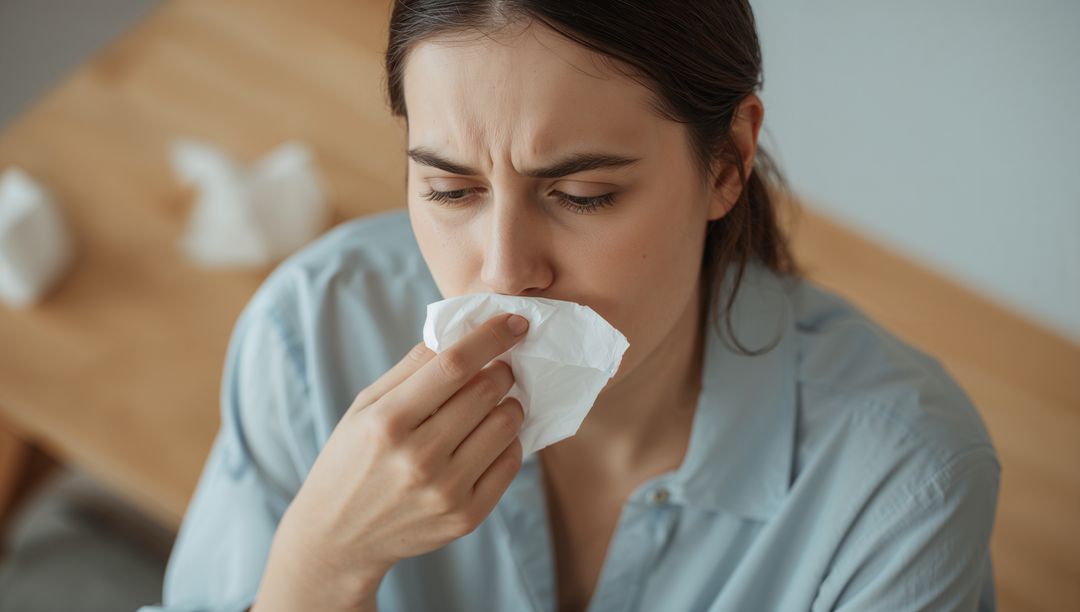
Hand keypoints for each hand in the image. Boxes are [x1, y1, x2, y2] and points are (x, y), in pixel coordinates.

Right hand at [253, 313, 528, 610]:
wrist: (338, 538)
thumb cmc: (351, 460)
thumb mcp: (365, 406)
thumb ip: (411, 367)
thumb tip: (458, 328)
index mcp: (388, 421)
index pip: (454, 365)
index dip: (491, 337)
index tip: (515, 322)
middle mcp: (418, 457)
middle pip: (487, 391)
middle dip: (502, 369)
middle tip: (498, 367)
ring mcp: (445, 491)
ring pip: (506, 424)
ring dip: (508, 404)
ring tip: (491, 404)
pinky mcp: (466, 517)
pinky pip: (511, 462)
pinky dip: (509, 441)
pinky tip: (489, 438)